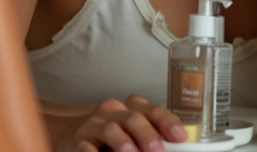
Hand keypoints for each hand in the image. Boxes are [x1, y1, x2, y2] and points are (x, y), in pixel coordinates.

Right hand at [60, 95, 184, 151]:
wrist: (77, 135)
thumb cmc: (115, 137)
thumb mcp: (134, 134)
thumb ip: (153, 139)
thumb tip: (177, 149)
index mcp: (133, 108)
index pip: (153, 110)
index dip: (167, 122)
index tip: (179, 136)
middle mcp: (115, 110)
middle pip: (133, 117)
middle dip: (147, 134)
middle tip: (157, 150)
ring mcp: (96, 123)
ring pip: (111, 128)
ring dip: (123, 142)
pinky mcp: (80, 139)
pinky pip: (87, 145)